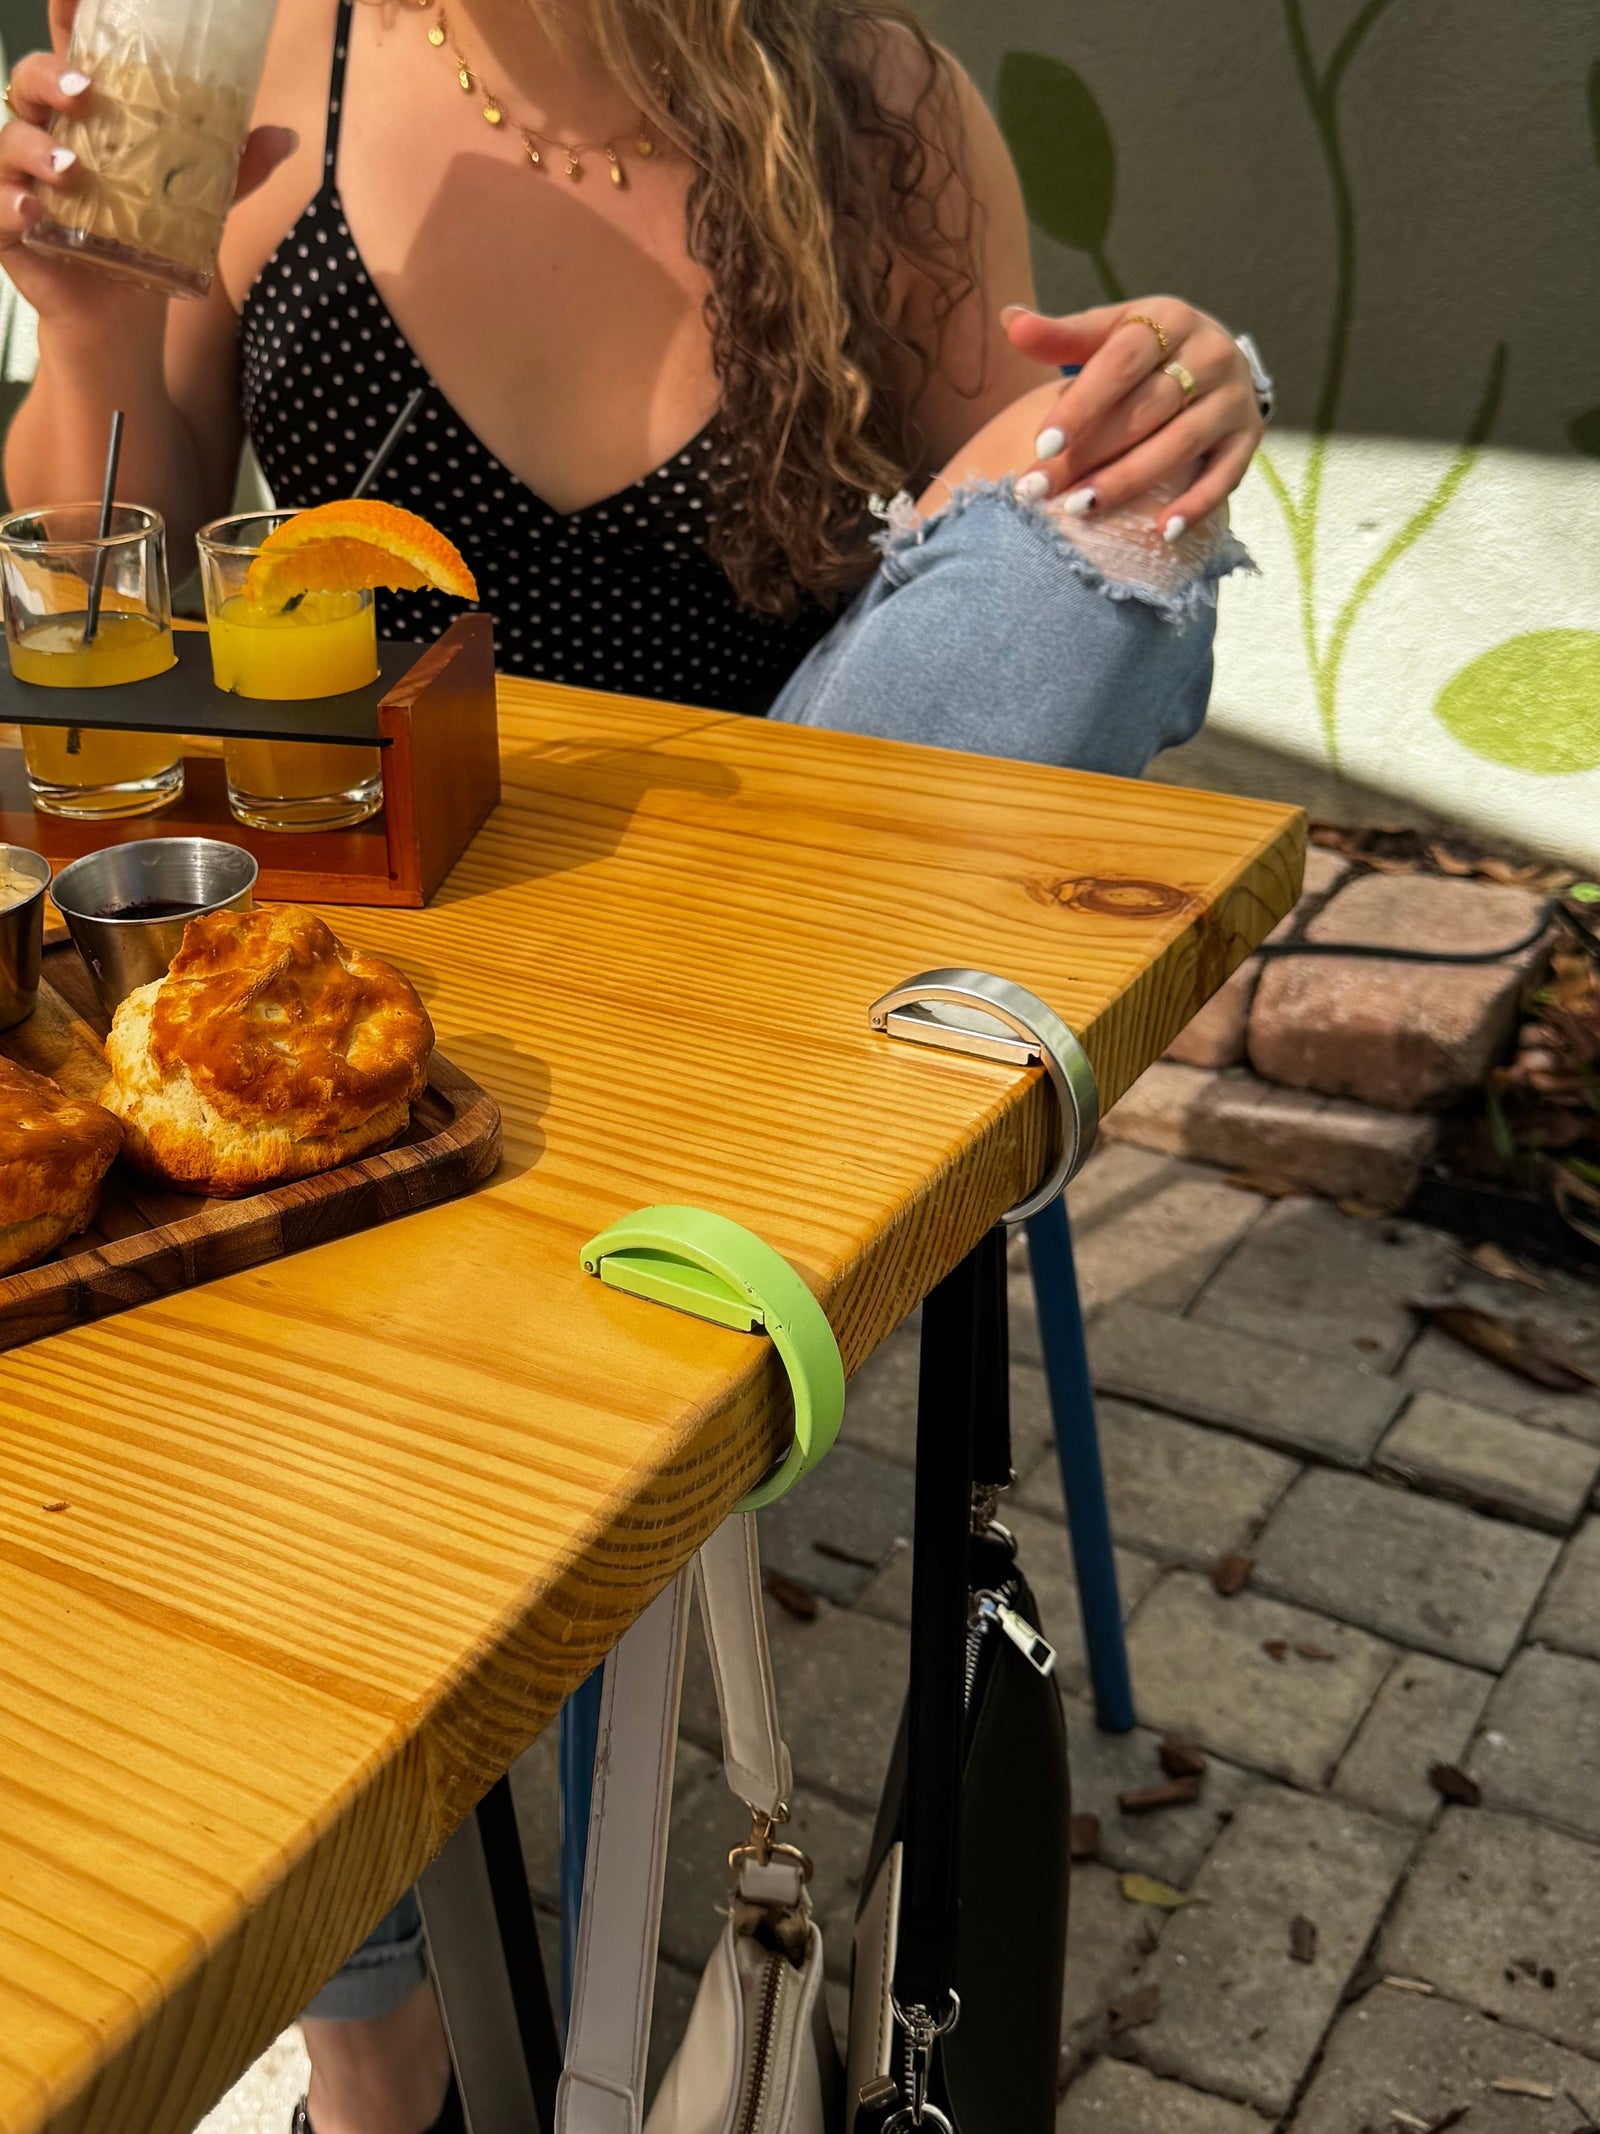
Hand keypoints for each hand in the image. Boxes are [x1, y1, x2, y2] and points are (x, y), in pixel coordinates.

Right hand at [0, 24, 295, 327]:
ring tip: (69, 170)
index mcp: (86, 117)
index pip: (71, 52)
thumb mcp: (198, 204)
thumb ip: (234, 170)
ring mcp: (22, 178)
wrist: (122, 315)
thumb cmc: (148, 242)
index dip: (68, 15)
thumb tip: (286, 137)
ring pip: (8, 141)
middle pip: (31, 83)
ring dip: (33, 148)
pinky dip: (9, 205)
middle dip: (50, 77)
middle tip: (86, 92)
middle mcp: (46, 135)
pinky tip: (34, 212)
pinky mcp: (8, 226)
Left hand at [1005, 298, 1262, 537]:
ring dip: (1129, 481)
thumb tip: (1011, 320)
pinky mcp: (1248, 436)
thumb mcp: (1108, 334)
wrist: (1211, 360)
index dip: (1081, 405)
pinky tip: (1163, 532)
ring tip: (1081, 509)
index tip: (1041, 446)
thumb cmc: (1143, 353)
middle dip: (1091, 454)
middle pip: (1146, 409)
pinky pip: (1226, 475)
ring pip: (1180, 444)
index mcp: (1169, 319)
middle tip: (1042, 491)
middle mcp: (1211, 353)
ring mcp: (1234, 397)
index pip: (1121, 363)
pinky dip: (1196, 504)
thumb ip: (1061, 336)